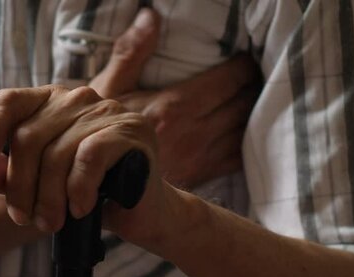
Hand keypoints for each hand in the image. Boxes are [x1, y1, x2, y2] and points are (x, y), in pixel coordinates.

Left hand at [0, 85, 165, 244]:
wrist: (141, 213)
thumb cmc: (85, 196)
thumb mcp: (35, 187)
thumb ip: (0, 177)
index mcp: (49, 102)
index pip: (7, 102)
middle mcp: (77, 98)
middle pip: (27, 136)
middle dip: (20, 186)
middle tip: (25, 218)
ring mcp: (107, 110)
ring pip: (57, 152)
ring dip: (48, 197)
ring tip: (51, 222)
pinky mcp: (131, 130)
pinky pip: (89, 157)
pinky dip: (79, 189)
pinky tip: (81, 208)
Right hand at [90, 8, 261, 188]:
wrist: (99, 180)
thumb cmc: (100, 133)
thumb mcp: (108, 89)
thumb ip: (131, 53)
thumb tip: (150, 17)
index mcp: (174, 106)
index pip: (229, 80)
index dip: (244, 66)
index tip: (246, 57)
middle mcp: (193, 133)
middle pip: (242, 103)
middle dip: (252, 86)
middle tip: (254, 74)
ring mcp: (200, 158)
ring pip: (244, 130)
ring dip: (252, 112)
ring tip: (251, 98)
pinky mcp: (201, 175)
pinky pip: (237, 157)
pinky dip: (246, 142)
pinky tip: (242, 130)